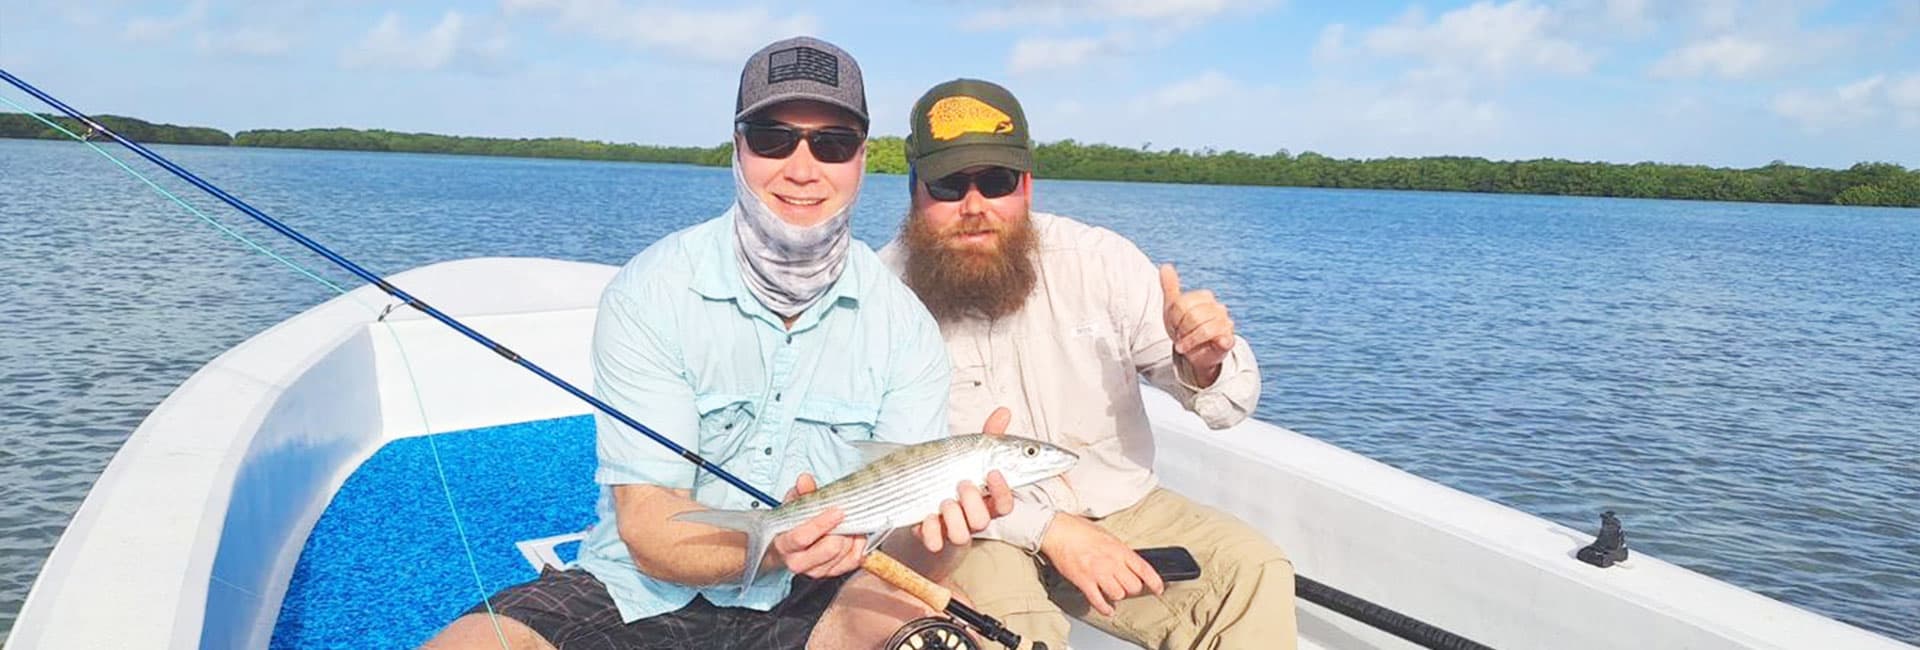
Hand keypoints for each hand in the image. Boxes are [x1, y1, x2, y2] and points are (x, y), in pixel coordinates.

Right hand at [769, 473, 867, 578]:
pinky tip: (854, 534)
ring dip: (851, 535)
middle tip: (844, 515)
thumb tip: (805, 480)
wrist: (790, 547)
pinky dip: (859, 545)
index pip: (803, 537)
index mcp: (784, 545)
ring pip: (844, 554)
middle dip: (841, 530)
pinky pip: (854, 560)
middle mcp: (799, 563)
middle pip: (829, 548)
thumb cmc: (793, 524)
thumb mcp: (794, 506)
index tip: (837, 511)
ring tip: (848, 522)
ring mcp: (817, 571)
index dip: (822, 523)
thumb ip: (801, 493)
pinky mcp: (832, 573)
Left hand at [915, 407, 1016, 552]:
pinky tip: (926, 516)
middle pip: (982, 521)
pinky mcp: (932, 535)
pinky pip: (934, 542)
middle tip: (961, 484)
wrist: (928, 498)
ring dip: (953, 516)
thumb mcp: (971, 455)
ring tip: (943, 500)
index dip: (1002, 491)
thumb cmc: (955, 475)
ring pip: (961, 535)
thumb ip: (989, 436)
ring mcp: (952, 528)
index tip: (992, 473)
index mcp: (987, 501)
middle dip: (972, 502)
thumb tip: (1003, 411)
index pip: (1005, 504)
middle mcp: (972, 518)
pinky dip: (930, 531)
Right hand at [1038, 512, 1163, 615]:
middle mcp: (1111, 562)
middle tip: (1126, 586)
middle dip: (1132, 588)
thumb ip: (1119, 550)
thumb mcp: (1107, 535)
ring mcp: (1098, 573)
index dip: (1154, 581)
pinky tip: (1107, 610)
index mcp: (1119, 549)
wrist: (1057, 530)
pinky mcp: (1084, 582)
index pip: (1144, 568)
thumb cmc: (1079, 529)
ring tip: (1112, 591)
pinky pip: (1098, 601)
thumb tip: (1128, 561)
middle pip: (1133, 586)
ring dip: (1117, 595)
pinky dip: (1105, 609)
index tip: (1159, 589)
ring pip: (1118, 595)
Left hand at [1159, 263, 1233, 385]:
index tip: (1174, 327)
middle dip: (1181, 331)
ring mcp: (1225, 323)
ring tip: (1185, 346)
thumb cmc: (1184, 328)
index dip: (1173, 319)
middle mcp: (1218, 308)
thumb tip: (1165, 266)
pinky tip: (1206, 346)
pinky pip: (1222, 339)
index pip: (1182, 304)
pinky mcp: (1229, 340)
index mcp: (1205, 297)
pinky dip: (1213, 343)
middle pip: (1192, 317)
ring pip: (1204, 329)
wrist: (1194, 352)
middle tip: (1180, 338)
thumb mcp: (1173, 308)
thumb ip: (1170, 287)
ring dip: (1189, 341)